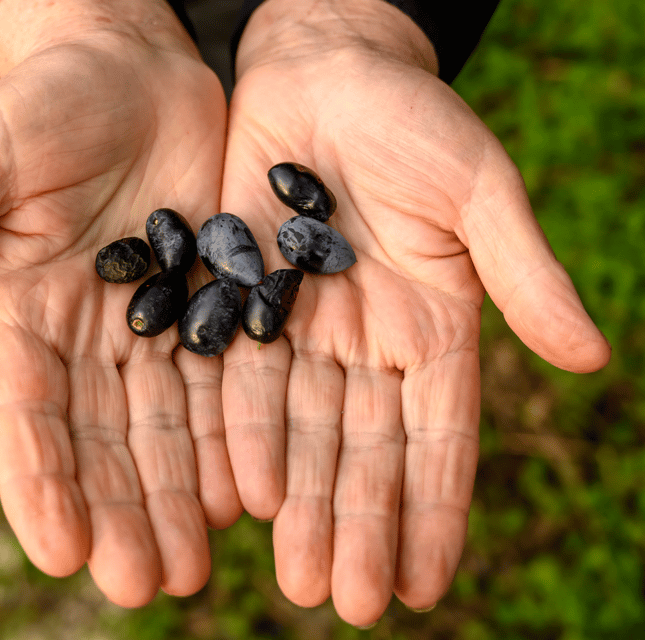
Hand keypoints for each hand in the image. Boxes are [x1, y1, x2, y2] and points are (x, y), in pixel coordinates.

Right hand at [0, 0, 240, 605]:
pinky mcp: (212, 300)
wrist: (131, 68)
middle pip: (104, 438)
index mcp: (23, 313)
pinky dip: (232, 437)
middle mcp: (89, 335)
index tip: (59, 552)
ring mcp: (153, 322)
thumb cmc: (46, 101)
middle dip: (122, 512)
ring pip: (166, 426)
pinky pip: (224, 380)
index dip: (40, 482)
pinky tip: (248, 491)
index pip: (26, 413)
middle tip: (148, 585)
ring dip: (178, 496)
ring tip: (196, 565)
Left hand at [220, 0, 609, 624]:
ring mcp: (299, 327)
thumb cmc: (410, 118)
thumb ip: (521, 273)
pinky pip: (235, 382)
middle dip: (356, 523)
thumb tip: (592, 360)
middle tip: (347, 601)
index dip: (431, 509)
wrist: (320, 66)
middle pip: (361, 449)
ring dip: (298, 501)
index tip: (423, 583)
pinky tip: (235, 495)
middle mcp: (365, 342)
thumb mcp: (477, 189)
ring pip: (298, 430)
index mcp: (432, 326)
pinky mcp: (237, 302)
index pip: (437, 436)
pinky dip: (237, 438)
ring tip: (295, 572)